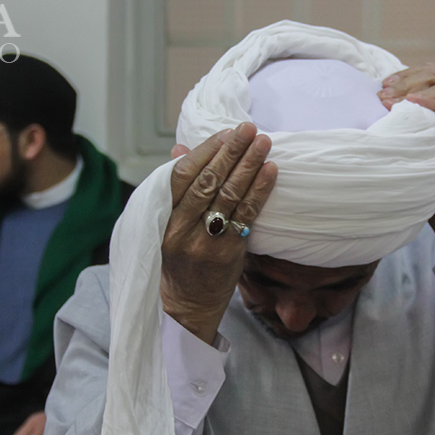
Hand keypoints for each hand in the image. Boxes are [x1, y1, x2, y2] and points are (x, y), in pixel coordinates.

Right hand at [161, 122, 277, 343]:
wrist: (188, 306)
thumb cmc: (180, 261)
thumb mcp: (169, 225)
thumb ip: (178, 189)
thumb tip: (180, 149)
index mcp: (164, 218)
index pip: (183, 176)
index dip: (206, 151)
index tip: (226, 133)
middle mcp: (181, 229)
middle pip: (208, 181)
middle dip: (231, 151)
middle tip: (249, 129)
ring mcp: (205, 243)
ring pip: (229, 196)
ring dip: (249, 165)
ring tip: (264, 143)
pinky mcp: (228, 254)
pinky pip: (247, 216)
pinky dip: (260, 191)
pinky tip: (270, 172)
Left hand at [378, 64, 434, 255]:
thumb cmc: (425, 183)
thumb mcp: (411, 143)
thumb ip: (407, 120)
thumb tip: (380, 98)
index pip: (430, 79)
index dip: (405, 78)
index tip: (381, 88)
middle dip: (406, 81)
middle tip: (383, 93)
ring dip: (413, 91)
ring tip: (390, 100)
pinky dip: (432, 103)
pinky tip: (412, 103)